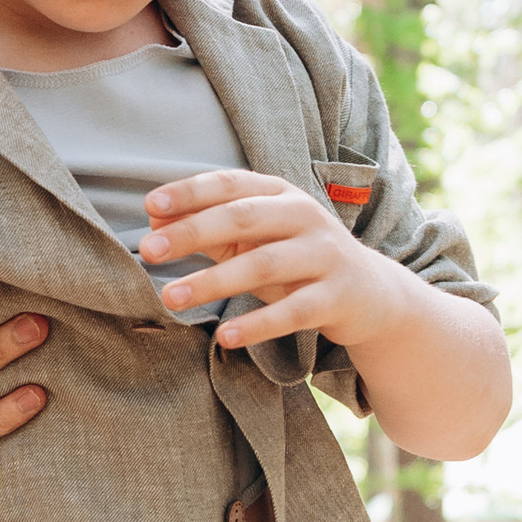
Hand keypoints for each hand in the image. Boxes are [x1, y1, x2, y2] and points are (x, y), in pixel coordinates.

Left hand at [139, 168, 399, 354]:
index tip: (150, 206)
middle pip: (243, 219)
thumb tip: (151, 218)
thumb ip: (210, 229)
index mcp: (282, 194)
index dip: (190, 192)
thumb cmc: (299, 261)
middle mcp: (306, 217)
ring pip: (263, 265)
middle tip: (148, 250)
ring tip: (171, 297)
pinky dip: (258, 325)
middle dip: (192, 232)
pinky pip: (293, 312)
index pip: (230, 185)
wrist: (373, 294)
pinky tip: (225, 336)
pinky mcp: (337, 297)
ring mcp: (325, 255)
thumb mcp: (258, 239)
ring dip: (213, 281)